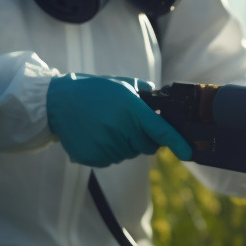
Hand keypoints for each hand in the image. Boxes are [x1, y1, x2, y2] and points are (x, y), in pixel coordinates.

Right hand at [46, 74, 192, 166]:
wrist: (57, 102)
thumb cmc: (93, 91)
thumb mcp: (122, 85)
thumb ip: (145, 94)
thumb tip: (162, 102)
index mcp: (132, 111)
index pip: (162, 132)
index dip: (178, 144)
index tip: (188, 153)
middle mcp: (122, 131)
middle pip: (147, 147)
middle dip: (143, 138)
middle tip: (126, 123)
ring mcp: (107, 147)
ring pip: (128, 154)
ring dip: (123, 144)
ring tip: (105, 126)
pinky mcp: (93, 158)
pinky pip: (110, 159)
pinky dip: (107, 150)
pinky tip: (96, 135)